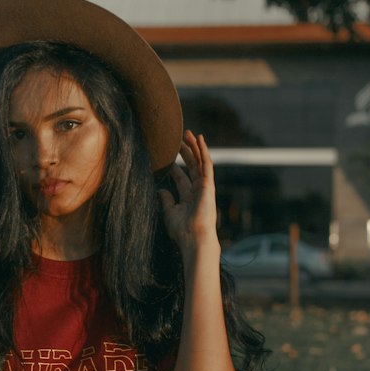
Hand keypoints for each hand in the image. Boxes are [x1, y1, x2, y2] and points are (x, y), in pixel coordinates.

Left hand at [158, 129, 217, 254]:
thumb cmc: (182, 230)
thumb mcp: (169, 213)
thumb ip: (166, 200)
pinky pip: (206, 164)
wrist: (194, 237)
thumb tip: (160, 190)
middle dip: (186, 153)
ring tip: (189, 133)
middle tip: (179, 139)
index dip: (175, 167)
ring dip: (195, 147)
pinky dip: (203, 151)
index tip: (168, 157)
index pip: (182, 178)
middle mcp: (198, 190)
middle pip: (191, 167)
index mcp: (189, 197)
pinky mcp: (208, 184)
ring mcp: (204, 186)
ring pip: (199, 162)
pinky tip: (199, 139)